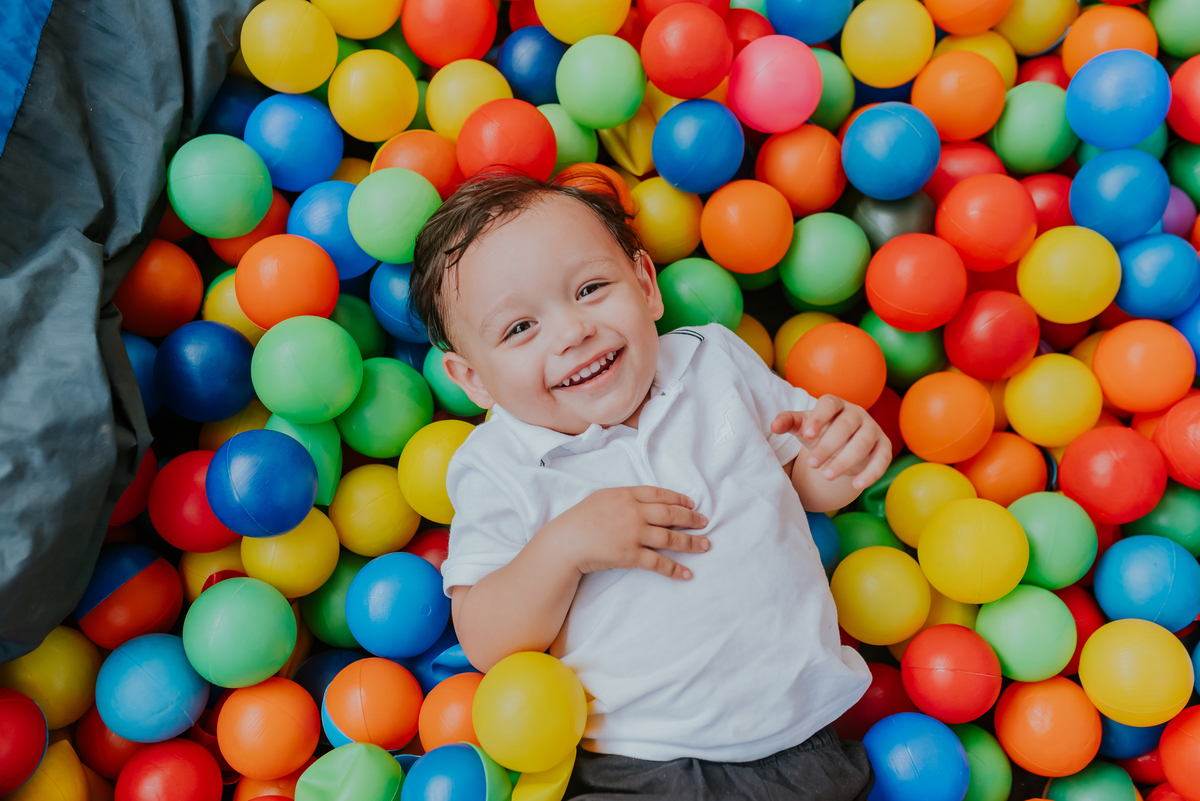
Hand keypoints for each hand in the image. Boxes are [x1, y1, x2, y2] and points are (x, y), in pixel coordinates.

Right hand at [545, 487, 709, 580]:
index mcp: (627, 495)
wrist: (566, 541)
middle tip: (705, 522)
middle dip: (691, 519)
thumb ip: (626, 498)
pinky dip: (674, 569)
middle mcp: (634, 513)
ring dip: (691, 543)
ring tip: (705, 545)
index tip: (691, 504)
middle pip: (671, 514)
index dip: (679, 499)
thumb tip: (647, 503)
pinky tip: (687, 574)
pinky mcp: (631, 556)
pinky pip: (658, 563)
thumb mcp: (603, 498)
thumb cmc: (581, 518)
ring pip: (670, 538)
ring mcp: (634, 534)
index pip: (660, 494)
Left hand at [771, 396, 891, 490]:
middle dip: (828, 446)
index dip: (818, 417)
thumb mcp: (803, 427)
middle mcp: (857, 413)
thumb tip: (773, 426)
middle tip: (812, 464)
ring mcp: (872, 429)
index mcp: (835, 404)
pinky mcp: (883, 446)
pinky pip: (882, 458)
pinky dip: (871, 472)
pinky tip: (857, 485)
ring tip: (827, 476)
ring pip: (863, 443)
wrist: (844, 445)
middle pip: (845, 426)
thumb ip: (788, 423)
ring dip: (846, 461)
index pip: (829, 404)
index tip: (807, 435)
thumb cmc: (820, 432)